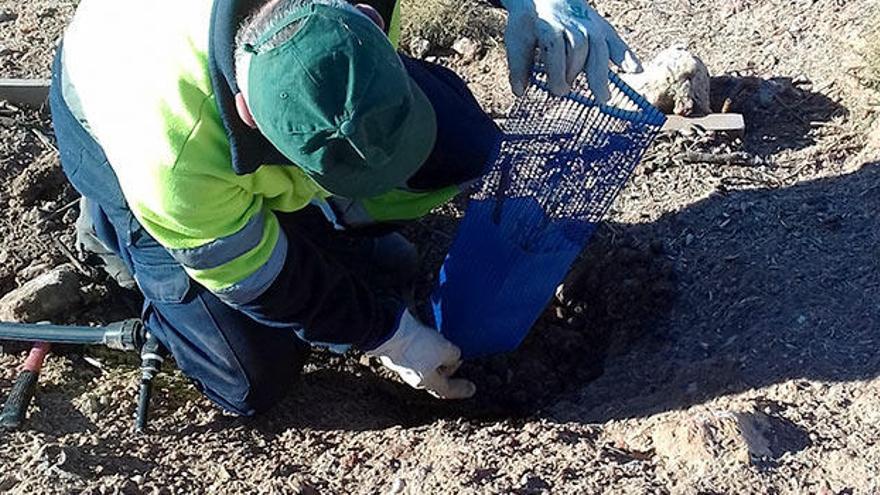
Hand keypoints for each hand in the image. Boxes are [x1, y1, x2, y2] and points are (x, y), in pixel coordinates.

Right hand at [367, 310, 475, 398]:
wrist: (390, 332)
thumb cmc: (418, 345)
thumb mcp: (445, 350)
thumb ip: (453, 356)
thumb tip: (452, 357)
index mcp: (427, 381)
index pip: (447, 390)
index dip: (461, 389)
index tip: (472, 389)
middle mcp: (414, 377)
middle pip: (436, 377)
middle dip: (448, 368)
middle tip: (459, 358)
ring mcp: (405, 365)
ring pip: (425, 364)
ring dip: (437, 356)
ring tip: (444, 344)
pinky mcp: (398, 352)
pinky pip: (416, 354)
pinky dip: (426, 348)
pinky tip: (429, 337)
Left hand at [501, 0, 641, 101]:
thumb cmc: (531, 23)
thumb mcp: (517, 38)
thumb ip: (518, 65)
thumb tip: (519, 92)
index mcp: (549, 25)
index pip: (555, 48)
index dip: (556, 70)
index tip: (557, 91)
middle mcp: (572, 24)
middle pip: (578, 47)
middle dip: (573, 71)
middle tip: (565, 92)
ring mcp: (589, 25)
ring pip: (597, 47)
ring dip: (600, 73)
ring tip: (603, 97)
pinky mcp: (601, 29)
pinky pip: (615, 42)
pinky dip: (626, 56)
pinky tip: (635, 70)